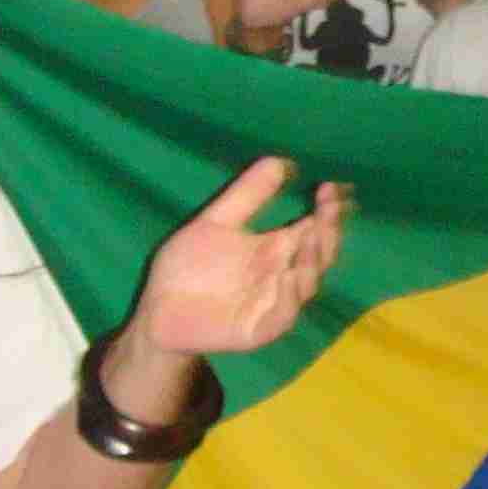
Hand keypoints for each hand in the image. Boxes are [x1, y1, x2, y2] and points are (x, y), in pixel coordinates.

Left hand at [127, 156, 349, 363]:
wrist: (157, 311)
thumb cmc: (187, 268)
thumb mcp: (216, 222)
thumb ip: (248, 194)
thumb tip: (283, 159)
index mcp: (276, 249)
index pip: (314, 227)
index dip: (328, 210)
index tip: (330, 186)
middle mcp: (282, 275)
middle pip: (319, 255)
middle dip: (328, 231)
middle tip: (328, 207)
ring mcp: (273, 303)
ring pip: (306, 284)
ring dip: (312, 260)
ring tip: (311, 234)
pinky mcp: (258, 329)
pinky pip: (282, 315)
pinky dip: (289, 297)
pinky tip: (287, 275)